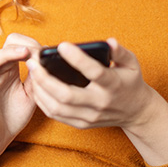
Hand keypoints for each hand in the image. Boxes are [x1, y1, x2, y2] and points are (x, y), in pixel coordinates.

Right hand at [0, 33, 39, 166]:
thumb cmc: (13, 115)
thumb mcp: (31, 95)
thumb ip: (36, 78)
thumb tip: (45, 59)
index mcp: (8, 71)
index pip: (12, 46)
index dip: (27, 44)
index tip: (43, 50)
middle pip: (2, 51)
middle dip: (18, 47)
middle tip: (34, 50)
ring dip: (4, 55)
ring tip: (21, 53)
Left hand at [27, 38, 167, 164]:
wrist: (136, 112)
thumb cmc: (130, 81)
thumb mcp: (132, 64)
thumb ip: (120, 52)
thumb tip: (109, 42)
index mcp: (113, 85)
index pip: (94, 72)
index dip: (77, 59)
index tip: (61, 45)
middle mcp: (99, 103)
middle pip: (67, 95)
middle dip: (45, 78)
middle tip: (33, 61)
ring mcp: (89, 116)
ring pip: (57, 107)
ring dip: (40, 90)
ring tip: (31, 71)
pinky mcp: (81, 124)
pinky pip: (56, 115)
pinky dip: (43, 101)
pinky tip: (36, 86)